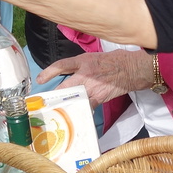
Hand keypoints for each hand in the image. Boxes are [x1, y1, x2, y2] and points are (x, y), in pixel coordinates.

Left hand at [38, 50, 155, 106]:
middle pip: (64, 87)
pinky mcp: (99, 97)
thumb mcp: (95, 57)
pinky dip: (82, 111)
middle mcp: (85, 74)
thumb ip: (82, 65)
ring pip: (74, 98)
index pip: (61, 65)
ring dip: (66, 104)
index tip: (40, 80)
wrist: (132, 68)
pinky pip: (87, 106)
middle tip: (47, 102)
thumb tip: (72, 74)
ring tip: (59, 110)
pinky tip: (78, 115)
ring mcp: (92, 86)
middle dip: (55, 95)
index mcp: (83, 60)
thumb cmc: (116, 60)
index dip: (48, 73)